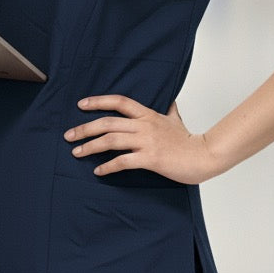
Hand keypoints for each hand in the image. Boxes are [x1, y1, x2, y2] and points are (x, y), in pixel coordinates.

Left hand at [64, 94, 221, 183]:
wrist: (204, 156)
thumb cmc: (189, 141)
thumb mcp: (176, 120)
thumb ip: (169, 111)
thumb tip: (170, 102)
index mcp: (148, 114)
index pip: (119, 102)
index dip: (99, 101)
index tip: (81, 105)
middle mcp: (145, 125)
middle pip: (108, 122)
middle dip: (85, 128)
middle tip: (69, 135)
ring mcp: (147, 142)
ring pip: (111, 141)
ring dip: (90, 146)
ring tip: (77, 152)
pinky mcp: (150, 159)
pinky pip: (122, 161)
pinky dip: (107, 166)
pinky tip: (98, 171)